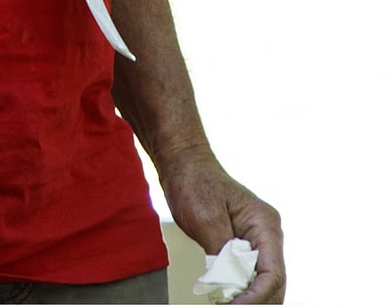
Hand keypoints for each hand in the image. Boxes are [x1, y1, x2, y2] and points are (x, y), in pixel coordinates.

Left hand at [160, 145, 284, 302]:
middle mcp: (267, 235)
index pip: (273, 274)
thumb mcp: (207, 220)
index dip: (257, 298)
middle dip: (256, 302)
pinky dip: (242, 291)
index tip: (236, 306)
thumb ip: (224, 254)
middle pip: (273, 283)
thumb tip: (233, 286)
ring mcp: (258, 241)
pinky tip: (229, 299)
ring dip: (250, 299)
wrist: (182, 164)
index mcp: (265, 224)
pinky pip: (250, 276)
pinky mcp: (244, 247)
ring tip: (229, 305)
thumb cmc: (194, 182)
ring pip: (264, 283)